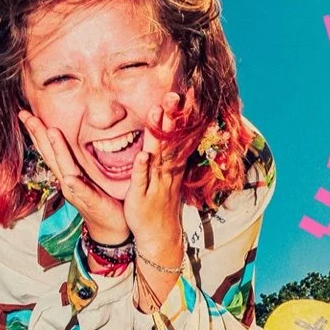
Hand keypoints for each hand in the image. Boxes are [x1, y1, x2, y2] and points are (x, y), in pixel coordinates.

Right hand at [18, 111, 128, 244]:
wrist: (110, 228)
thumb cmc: (101, 200)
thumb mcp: (87, 175)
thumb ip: (80, 160)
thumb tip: (76, 140)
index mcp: (67, 173)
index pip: (49, 149)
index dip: (37, 132)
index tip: (25, 113)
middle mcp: (67, 181)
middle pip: (50, 155)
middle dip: (38, 134)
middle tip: (27, 115)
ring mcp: (77, 192)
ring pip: (64, 168)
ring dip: (56, 150)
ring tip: (50, 132)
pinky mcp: (91, 202)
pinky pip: (82, 192)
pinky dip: (75, 185)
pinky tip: (69, 178)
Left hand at [124, 89, 190, 266]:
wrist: (159, 236)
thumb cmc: (161, 203)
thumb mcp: (169, 176)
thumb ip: (170, 154)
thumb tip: (174, 132)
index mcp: (171, 165)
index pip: (178, 135)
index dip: (183, 115)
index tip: (187, 93)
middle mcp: (166, 171)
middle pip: (170, 140)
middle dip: (172, 117)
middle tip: (174, 94)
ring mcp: (155, 183)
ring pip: (158, 155)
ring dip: (158, 135)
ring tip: (156, 113)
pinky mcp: (141, 197)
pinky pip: (141, 180)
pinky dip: (142, 167)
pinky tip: (142, 153)